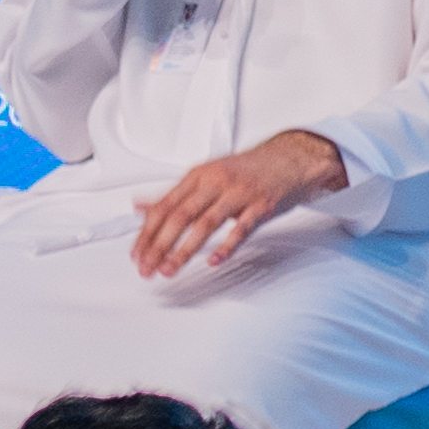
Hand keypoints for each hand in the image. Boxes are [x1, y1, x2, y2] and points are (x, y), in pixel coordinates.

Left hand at [134, 127, 348, 279]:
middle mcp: (216, 181)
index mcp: (199, 175)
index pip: (164, 206)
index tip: (137, 254)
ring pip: (206, 223)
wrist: (291, 158)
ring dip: (184, 250)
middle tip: (147, 267)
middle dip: (159, 245)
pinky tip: (213, 260)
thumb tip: (140, 207)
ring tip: (170, 269)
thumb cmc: (247, 170)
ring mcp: (239, 193)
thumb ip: (174, 194)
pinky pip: (242, 228)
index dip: (147, 233)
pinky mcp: (261, 205)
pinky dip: (226, 246)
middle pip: (180, 215)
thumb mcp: (206, 176)